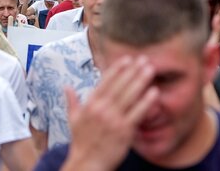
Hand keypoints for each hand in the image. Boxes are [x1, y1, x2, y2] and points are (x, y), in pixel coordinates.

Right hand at [62, 56, 157, 170]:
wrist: (87, 164)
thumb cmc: (81, 142)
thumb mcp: (72, 119)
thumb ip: (71, 101)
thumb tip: (66, 87)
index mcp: (90, 104)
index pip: (105, 82)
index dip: (117, 69)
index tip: (127, 59)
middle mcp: (102, 109)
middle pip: (120, 85)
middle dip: (132, 70)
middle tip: (143, 59)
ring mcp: (113, 119)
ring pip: (129, 96)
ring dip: (141, 81)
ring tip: (150, 69)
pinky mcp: (124, 131)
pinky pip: (137, 113)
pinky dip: (146, 101)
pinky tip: (154, 92)